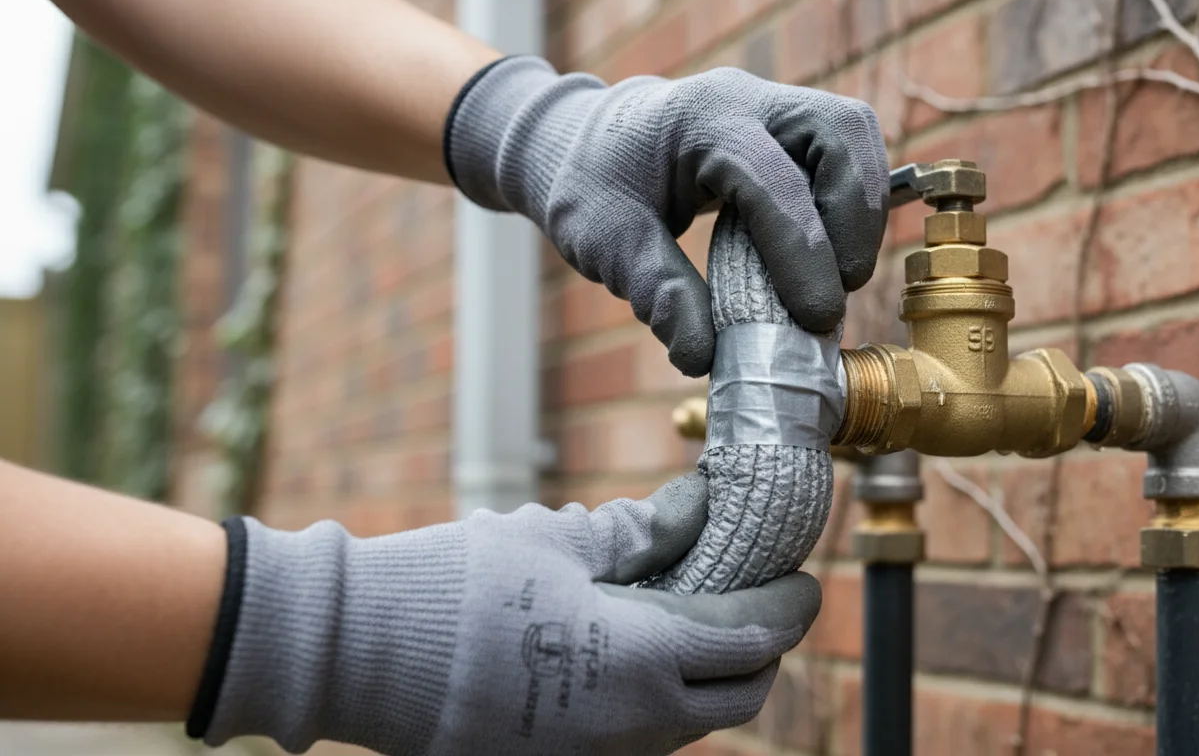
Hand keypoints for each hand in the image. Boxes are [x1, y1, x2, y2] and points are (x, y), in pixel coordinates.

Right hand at [195, 474, 821, 755]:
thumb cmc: (459, 585)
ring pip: (690, 727)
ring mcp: (595, 755)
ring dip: (711, 680)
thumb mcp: (557, 541)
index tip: (801, 582)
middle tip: (755, 604)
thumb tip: (698, 506)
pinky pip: (638, 739)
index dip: (788, 608)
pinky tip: (635, 654)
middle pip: (739, 699)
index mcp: (643, 660)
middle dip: (762, 652)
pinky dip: (659, 701)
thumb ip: (640, 532)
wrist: (359, 652)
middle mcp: (633, 725)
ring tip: (694, 622)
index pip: (752, 640)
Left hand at [446, 56, 889, 375]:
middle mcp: (747, 100)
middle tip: (839, 290)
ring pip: (854, 136)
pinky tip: (828, 256)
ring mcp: (774, 106)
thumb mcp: (606, 243)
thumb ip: (657, 293)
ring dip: (861, 210)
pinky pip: (844, 153)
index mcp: (700, 121)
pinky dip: (850, 204)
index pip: (772, 180)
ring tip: (840, 276)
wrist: (586, 144)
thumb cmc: (595, 187)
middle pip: (839, 132)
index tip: (816, 318)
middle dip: (853, 217)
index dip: (803, 252)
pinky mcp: (790, 126)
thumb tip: (705, 356)